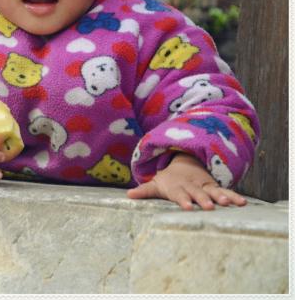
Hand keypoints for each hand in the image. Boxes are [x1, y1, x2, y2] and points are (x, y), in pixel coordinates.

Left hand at [127, 153, 246, 209]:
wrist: (183, 163)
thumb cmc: (168, 180)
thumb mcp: (156, 184)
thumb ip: (144, 191)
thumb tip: (128, 195)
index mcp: (177, 187)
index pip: (180, 194)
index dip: (183, 199)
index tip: (187, 206)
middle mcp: (192, 186)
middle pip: (198, 193)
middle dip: (203, 199)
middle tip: (210, 207)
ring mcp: (204, 186)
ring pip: (213, 191)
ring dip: (220, 197)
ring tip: (228, 203)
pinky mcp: (214, 187)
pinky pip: (225, 191)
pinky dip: (233, 196)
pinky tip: (243, 203)